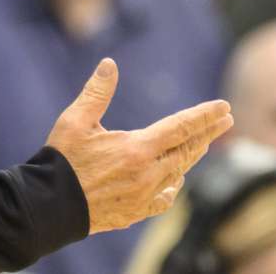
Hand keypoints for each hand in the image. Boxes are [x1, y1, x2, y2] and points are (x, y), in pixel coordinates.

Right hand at [46, 58, 232, 234]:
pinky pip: (165, 198)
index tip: (224, 107)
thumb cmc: (61, 161)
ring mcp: (144, 195)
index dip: (205, 116)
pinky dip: (173, 185)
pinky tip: (175, 179)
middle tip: (226, 120)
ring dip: (192, 156)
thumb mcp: (75, 120)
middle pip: (187, 150)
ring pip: (178, 172)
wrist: (49, 207)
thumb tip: (109, 64)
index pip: (181, 128)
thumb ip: (96, 92)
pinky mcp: (136, 212)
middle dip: (208, 133)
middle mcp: (148, 174)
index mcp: (137, 149)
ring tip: (202, 144)